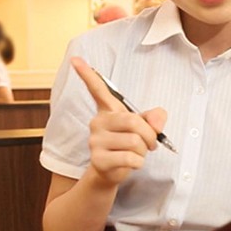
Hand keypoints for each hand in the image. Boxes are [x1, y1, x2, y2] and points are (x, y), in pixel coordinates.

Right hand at [71, 57, 166, 186]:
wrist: (113, 171)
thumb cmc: (128, 145)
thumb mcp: (145, 128)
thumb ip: (155, 118)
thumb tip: (156, 123)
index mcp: (108, 111)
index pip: (98, 89)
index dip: (86, 73)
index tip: (75, 59)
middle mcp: (98, 122)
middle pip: (133, 121)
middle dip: (150, 135)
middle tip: (151, 143)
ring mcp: (95, 140)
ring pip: (134, 142)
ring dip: (144, 151)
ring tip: (137, 153)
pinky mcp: (98, 159)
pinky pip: (129, 158)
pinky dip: (138, 162)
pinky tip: (131, 163)